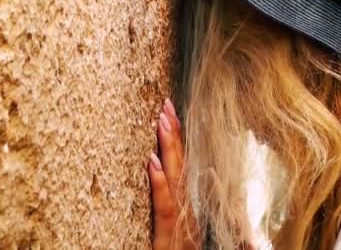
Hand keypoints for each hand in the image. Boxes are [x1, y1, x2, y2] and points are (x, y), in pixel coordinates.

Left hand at [148, 99, 198, 249]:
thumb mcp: (176, 230)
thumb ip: (171, 204)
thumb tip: (161, 169)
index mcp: (186, 206)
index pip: (183, 166)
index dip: (177, 139)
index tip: (170, 113)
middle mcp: (187, 210)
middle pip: (181, 166)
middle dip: (173, 134)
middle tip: (165, 105)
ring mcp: (181, 223)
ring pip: (175, 180)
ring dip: (169, 149)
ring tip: (161, 122)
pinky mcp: (170, 237)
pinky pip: (165, 208)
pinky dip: (161, 185)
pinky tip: (153, 164)